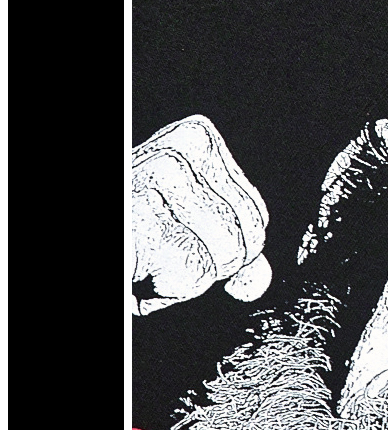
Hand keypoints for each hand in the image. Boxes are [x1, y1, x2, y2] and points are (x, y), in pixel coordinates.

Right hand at [131, 114, 271, 314]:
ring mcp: (157, 177)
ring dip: (182, 278)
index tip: (169, 238)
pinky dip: (165, 288)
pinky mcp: (140, 214)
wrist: (85, 250)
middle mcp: (177, 149)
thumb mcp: (188, 238)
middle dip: (205, 265)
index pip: (254, 218)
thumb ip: (231, 251)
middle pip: (246, 236)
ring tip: (141, 257)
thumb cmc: (132, 244)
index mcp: (194, 140)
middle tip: (153, 254)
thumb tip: (259, 280)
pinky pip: (194, 270)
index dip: (221, 250)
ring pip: (224, 255)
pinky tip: (135, 267)